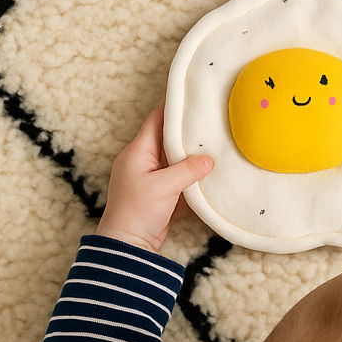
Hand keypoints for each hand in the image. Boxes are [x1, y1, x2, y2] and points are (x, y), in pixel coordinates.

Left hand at [97, 102, 213, 251]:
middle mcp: (142, 162)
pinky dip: (191, 178)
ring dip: (190, 158)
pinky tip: (207, 176)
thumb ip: (188, 171)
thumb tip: (209, 160)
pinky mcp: (159, 196)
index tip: (189, 98)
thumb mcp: (165, 187)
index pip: (156, 122)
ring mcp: (150, 180)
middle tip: (208, 123)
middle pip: (167, 141)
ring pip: (174, 162)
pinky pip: (177, 181)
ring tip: (213, 147)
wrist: (128, 244)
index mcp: (137, 152)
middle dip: (186, 134)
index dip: (171, 108)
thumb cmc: (138, 211)